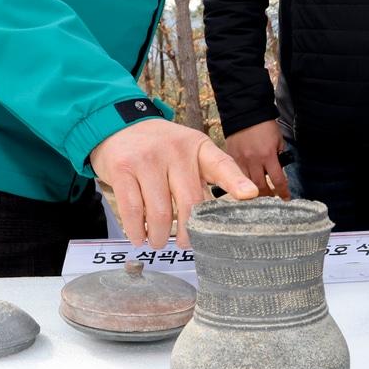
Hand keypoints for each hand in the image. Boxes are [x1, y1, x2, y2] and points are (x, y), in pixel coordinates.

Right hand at [89, 119, 256, 248]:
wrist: (117, 124)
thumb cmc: (159, 147)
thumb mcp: (187, 151)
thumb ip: (204, 178)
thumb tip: (218, 218)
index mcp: (197, 147)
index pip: (221, 165)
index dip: (236, 182)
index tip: (250, 195)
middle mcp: (175, 151)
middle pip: (190, 202)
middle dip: (189, 232)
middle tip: (186, 243)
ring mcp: (147, 159)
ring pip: (160, 212)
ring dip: (160, 236)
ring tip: (159, 240)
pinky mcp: (123, 169)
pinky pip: (133, 210)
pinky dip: (137, 231)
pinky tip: (140, 236)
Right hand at [224, 120, 291, 198]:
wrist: (246, 112)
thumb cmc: (264, 124)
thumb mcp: (278, 139)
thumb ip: (279, 154)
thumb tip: (279, 166)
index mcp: (268, 155)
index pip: (277, 180)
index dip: (283, 192)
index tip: (286, 198)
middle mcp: (254, 160)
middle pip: (260, 186)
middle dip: (267, 195)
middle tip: (271, 198)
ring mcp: (241, 160)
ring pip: (246, 183)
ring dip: (254, 190)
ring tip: (259, 193)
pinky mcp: (232, 157)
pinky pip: (237, 174)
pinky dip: (242, 180)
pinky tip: (246, 182)